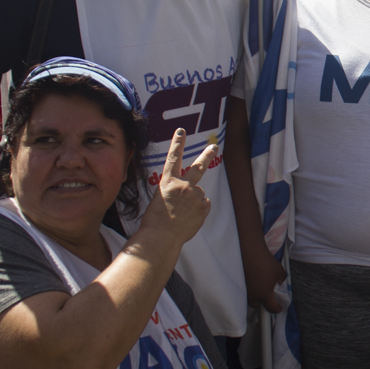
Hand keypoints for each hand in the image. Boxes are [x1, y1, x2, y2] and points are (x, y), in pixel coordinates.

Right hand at [140, 129, 216, 243]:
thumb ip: (174, 190)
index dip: (177, 143)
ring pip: (199, 193)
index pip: (173, 158)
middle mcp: (183, 185)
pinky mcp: (203, 207)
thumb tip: (190, 192)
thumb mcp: (159, 198)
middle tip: (214, 146)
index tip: (181, 131)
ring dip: (193, 200)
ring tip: (182, 213)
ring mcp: (195, 196)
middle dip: (207, 154)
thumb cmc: (155, 220)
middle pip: (199, 166)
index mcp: (167, 182)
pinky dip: (199, 209)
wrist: (161, 237)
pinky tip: (189, 218)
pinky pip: (204, 204)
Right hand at [243, 240, 285, 312]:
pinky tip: (251, 280)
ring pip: (250, 298)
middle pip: (258, 305)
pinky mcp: (238, 284)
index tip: (279, 308)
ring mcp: (244, 291)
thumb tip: (279, 282)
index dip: (277, 309)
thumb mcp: (280, 271)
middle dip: (262, 301)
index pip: (271, 308)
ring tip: (258, 286)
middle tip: (267, 294)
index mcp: (264, 295)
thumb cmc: (266, 263)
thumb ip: (281, 280)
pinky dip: (248, 287)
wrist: (249, 252)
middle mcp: (253, 296)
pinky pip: (244, 290)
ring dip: (254, 295)